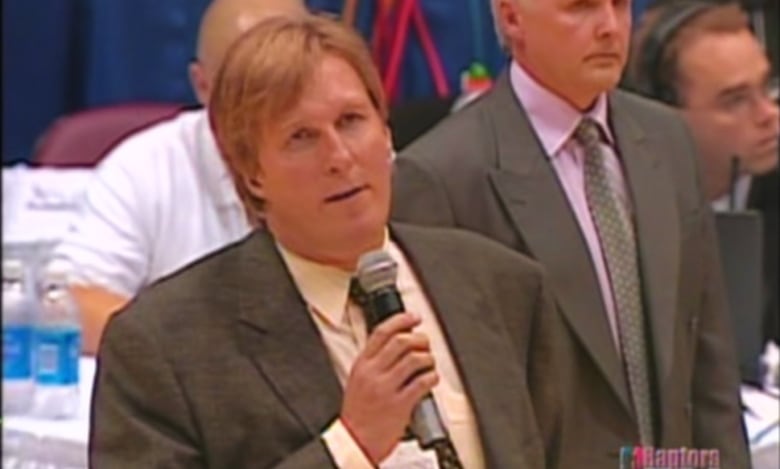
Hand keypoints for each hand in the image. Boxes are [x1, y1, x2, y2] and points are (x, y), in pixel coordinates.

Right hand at [340, 312, 437, 463]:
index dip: (401, 320)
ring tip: (429, 364)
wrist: (355, 442)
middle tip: (425, 344)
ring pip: (414, 359)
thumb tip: (396, 343)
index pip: (381, 332)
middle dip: (420, 339)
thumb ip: (374, 362)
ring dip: (428, 358)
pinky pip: (422, 382)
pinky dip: (432, 377)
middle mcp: (373, 373)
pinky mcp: (400, 404)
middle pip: (401, 341)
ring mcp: (386, 388)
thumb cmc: (358, 414)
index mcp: (362, 365)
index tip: (414, 317)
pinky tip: (431, 379)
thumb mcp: (358, 380)